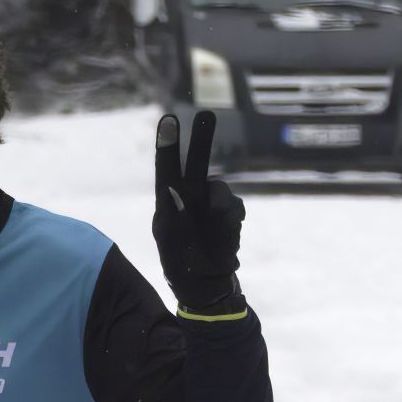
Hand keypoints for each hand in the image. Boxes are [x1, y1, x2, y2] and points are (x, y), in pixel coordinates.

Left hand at [152, 110, 244, 307]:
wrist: (206, 287)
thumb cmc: (180, 263)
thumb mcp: (170, 239)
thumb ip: (173, 212)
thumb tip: (176, 188)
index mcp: (167, 202)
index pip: (167, 169)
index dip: (169, 145)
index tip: (169, 119)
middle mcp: (189, 197)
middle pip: (196, 164)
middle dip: (201, 140)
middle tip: (207, 114)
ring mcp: (211, 205)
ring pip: (219, 190)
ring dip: (217, 207)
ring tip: (210, 233)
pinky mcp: (230, 215)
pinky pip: (234, 208)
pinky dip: (229, 221)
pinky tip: (223, 240)